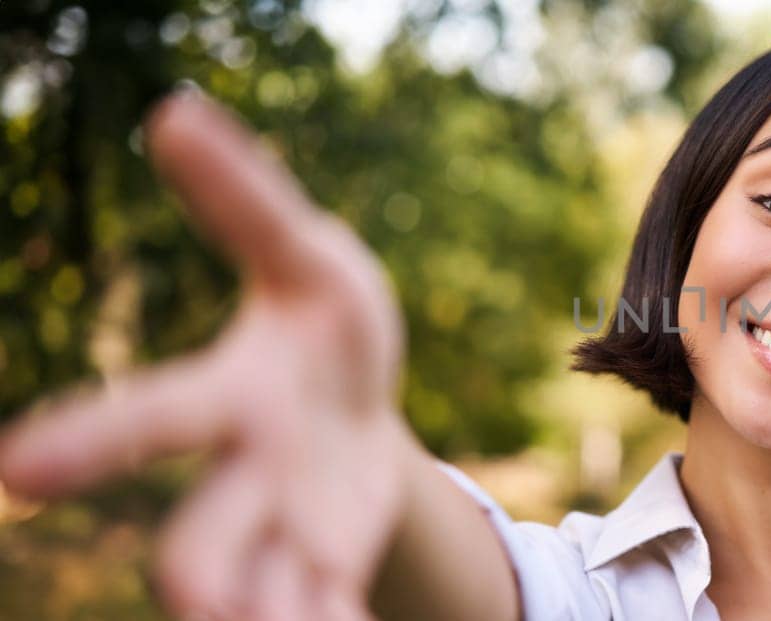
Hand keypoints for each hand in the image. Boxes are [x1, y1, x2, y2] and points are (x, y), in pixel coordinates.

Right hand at [0, 92, 412, 619]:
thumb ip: (245, 198)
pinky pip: (327, 614)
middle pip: (199, 540)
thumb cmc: (320, 320)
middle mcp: (244, 481)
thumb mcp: (307, 254)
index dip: (89, 441)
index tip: (17, 471)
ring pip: (263, 601)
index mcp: (229, 400)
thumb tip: (175, 111)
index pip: (153, 418)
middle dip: (199, 574)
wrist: (364, 399)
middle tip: (205, 604)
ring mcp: (286, 535)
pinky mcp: (329, 569)